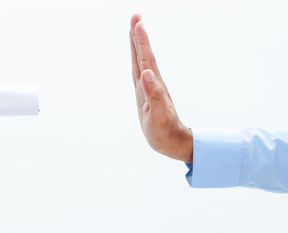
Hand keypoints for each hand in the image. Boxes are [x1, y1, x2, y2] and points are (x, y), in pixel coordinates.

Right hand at [130, 14, 192, 162]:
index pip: (146, 59)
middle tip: (135, 17)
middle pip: (144, 56)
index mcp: (153, 86)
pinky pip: (140, 73)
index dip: (141, 41)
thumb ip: (154, 94)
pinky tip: (136, 59)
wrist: (172, 142)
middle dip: (138, 37)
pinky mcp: (146, 94)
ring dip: (137, 46)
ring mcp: (149, 88)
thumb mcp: (159, 116)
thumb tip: (146, 73)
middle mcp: (151, 83)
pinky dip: (137, 61)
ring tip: (134, 31)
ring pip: (142, 62)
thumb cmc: (164, 132)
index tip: (137, 23)